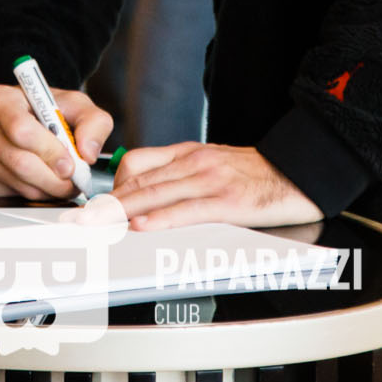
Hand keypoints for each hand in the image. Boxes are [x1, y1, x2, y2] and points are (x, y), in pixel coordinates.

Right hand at [0, 84, 114, 200]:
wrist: (31, 117)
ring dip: (50, 188)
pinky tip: (45, 180)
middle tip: (75, 179)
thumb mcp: (78, 105)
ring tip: (65, 179)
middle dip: (55, 178)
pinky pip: (13, 195)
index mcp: (0, 99)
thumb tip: (88, 152)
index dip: (49, 151)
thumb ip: (92, 123)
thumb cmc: (49, 110)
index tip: (70, 163)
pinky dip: (37, 194)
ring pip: (20, 183)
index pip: (21, 130)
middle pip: (20, 162)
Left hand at [111, 143, 322, 231]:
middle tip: (82, 219)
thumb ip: (182, 176)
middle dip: (105, 202)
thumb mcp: (213, 164)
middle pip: (138, 180)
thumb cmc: (256, 174)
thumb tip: (146, 199)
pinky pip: (187, 210)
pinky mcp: (228, 201)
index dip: (110, 185)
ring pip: (156, 193)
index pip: (136, 163)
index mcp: (188, 154)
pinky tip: (144, 227)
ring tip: (99, 226)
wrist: (299, 170)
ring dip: (122, 212)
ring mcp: (210, 179)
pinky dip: (161, 219)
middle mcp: (194, 163)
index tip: (91, 205)